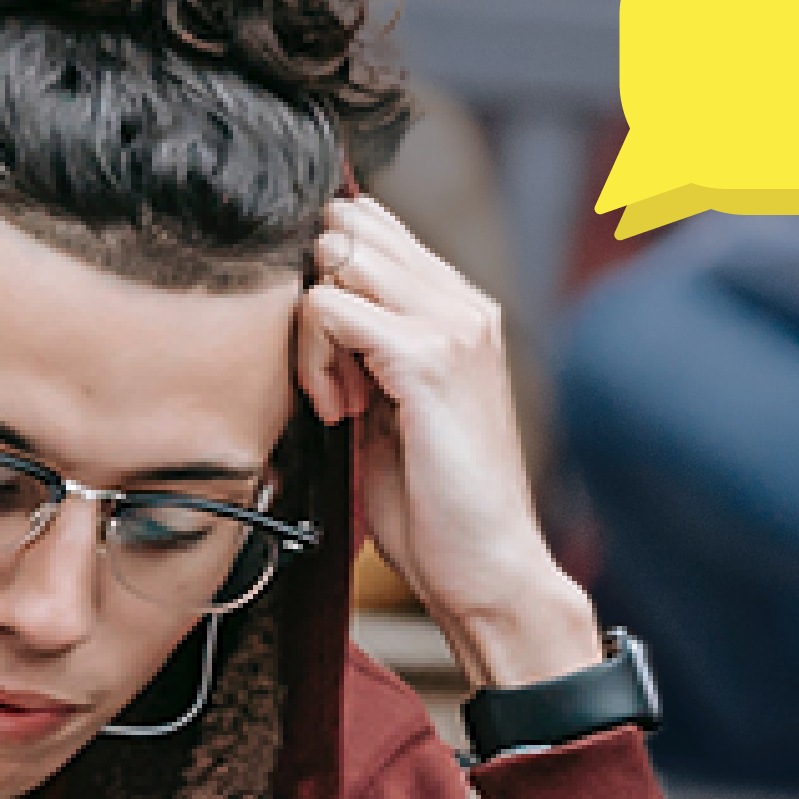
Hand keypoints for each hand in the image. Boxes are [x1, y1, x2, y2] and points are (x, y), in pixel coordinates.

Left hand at [295, 197, 601, 692]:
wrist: (489, 570)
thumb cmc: (437, 505)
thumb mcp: (393, 406)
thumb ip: (366, 348)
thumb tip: (310, 306)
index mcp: (459, 309)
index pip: (371, 227)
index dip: (326, 279)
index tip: (329, 357)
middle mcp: (463, 304)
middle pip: (348, 229)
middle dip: (314, 292)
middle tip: (329, 374)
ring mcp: (452, 326)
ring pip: (336, 259)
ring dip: (311, 329)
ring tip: (337, 397)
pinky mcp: (428, 359)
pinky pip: (328, 310)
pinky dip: (313, 361)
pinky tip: (338, 411)